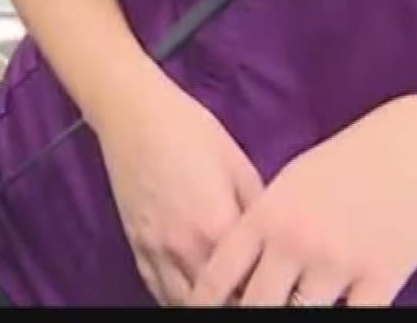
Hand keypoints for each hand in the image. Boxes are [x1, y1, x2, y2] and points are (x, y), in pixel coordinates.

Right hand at [93, 78, 263, 304]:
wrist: (133, 112)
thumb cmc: (192, 131)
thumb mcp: (241, 169)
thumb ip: (257, 215)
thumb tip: (275, 245)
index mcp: (217, 226)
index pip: (249, 283)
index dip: (268, 291)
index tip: (283, 290)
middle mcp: (182, 246)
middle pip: (215, 301)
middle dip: (238, 301)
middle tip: (256, 294)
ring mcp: (154, 247)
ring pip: (182, 302)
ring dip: (206, 303)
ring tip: (228, 297)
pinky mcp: (135, 243)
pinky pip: (155, 288)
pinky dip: (176, 297)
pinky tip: (194, 293)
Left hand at [187, 96, 416, 307]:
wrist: (408, 148)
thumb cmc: (344, 163)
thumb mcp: (286, 186)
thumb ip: (257, 224)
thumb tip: (229, 258)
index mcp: (266, 217)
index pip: (219, 275)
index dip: (204, 301)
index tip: (200, 310)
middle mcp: (294, 242)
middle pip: (255, 303)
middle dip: (243, 313)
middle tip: (241, 315)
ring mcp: (337, 262)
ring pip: (299, 315)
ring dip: (291, 317)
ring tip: (283, 313)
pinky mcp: (380, 276)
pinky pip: (352, 317)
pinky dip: (337, 319)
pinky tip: (329, 313)